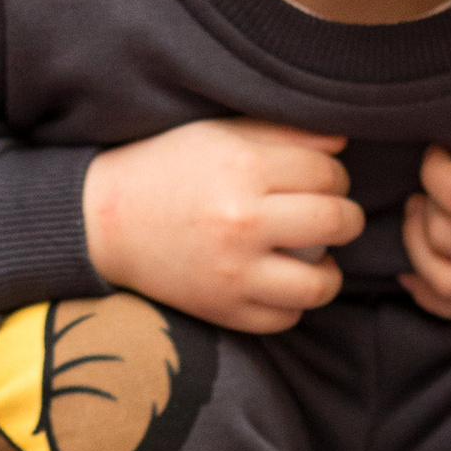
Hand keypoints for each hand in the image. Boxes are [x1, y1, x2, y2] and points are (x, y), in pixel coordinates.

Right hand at [82, 117, 361, 330]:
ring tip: (315, 257)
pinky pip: (285, 318)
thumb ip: (281, 133)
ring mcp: (233, 272)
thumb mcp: (217, 133)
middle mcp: (242, 220)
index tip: (322, 180)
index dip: (335, 175)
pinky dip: (292, 303)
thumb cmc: (166, 167)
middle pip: (336, 221)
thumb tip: (342, 145)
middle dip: (346, 217)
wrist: (104, 219)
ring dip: (328, 270)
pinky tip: (281, 281)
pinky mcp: (222, 309)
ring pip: (320, 283)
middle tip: (332, 215)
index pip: (328, 173)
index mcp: (242, 167)